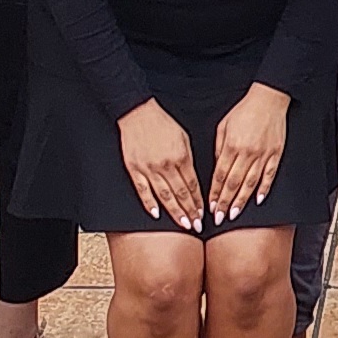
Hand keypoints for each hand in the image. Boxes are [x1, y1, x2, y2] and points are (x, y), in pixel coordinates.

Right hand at [119, 100, 203, 231]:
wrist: (138, 112)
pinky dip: (149, 204)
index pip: (193, 185)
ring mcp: (149, 168)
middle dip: (190, 212)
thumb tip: (193, 180)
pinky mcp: (134, 168)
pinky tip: (156, 214)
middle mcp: (166, 165)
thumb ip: (189, 159)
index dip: (198, 201)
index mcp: (181, 156)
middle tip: (197, 225)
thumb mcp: (184, 137)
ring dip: (175, 212)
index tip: (203, 213)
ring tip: (183, 224)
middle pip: (181, 194)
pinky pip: (143, 190)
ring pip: (164, 196)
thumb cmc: (162, 122)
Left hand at [209, 83, 289, 223]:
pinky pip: (269, 175)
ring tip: (234, 214)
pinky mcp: (275, 154)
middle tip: (219, 217)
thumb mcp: (223, 126)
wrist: (268, 100)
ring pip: (250, 183)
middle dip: (224, 202)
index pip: (220, 175)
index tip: (210, 206)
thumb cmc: (244, 111)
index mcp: (231, 145)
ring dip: (241, 201)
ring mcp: (262, 155)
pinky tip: (257, 200)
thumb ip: (219, 147)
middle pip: (233, 183)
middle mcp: (246, 153)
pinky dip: (263, 189)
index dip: (214, 192)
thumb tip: (216, 167)